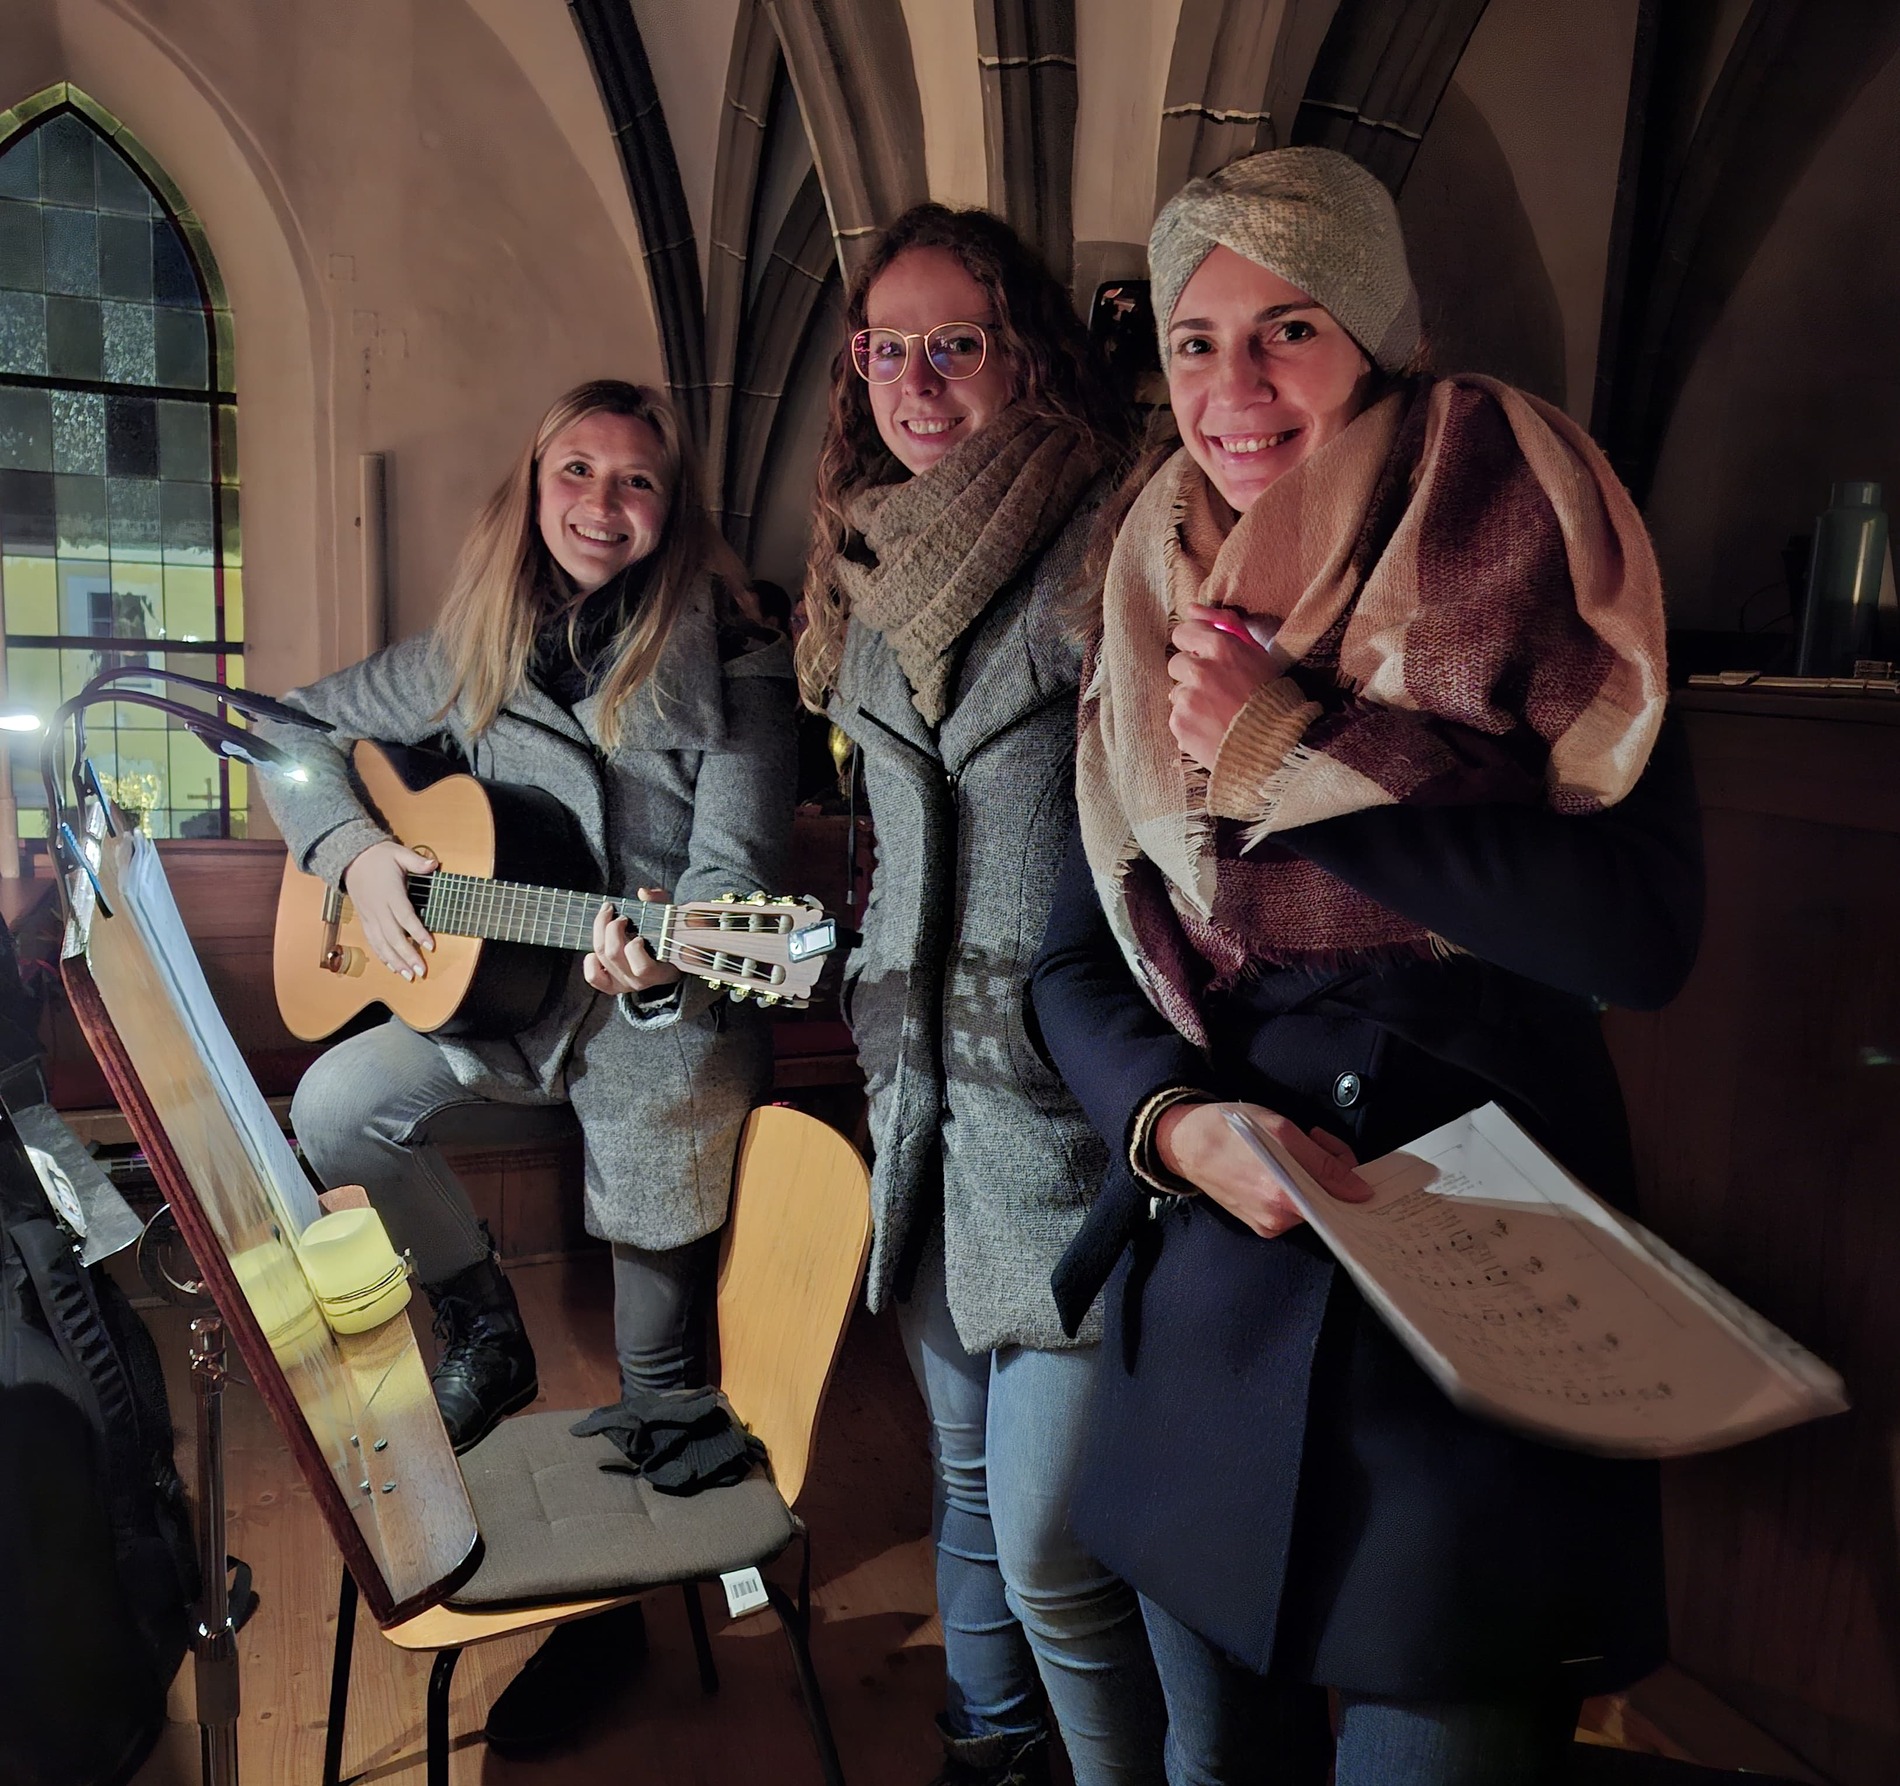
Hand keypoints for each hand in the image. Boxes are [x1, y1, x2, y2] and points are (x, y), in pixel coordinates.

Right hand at [343, 840, 436, 978]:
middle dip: (407, 955)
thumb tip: (434, 864)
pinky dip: (382, 956)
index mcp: (389, 893)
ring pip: (381, 943)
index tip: (430, 946)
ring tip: (408, 976)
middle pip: (393, 936)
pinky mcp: (364, 920)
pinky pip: (373, 941)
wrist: (351, 858)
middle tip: (421, 971)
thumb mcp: (398, 853)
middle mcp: (378, 908)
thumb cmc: (378, 856)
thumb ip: (416, 861)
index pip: (405, 916)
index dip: (417, 932)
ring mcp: (369, 916)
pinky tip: (393, 967)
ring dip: (395, 961)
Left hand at [584, 888, 682, 995]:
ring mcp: (623, 984)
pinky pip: (593, 977)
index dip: (634, 947)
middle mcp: (640, 982)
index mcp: (659, 972)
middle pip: (613, 954)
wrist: (667, 964)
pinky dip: (590, 961)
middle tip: (620, 916)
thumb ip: (661, 903)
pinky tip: (596, 948)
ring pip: (601, 957)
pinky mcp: (611, 986)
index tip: (639, 932)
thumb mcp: (670, 921)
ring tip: (608, 918)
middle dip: (612, 928)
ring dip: (600, 932)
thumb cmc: (669, 939)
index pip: (642, 967)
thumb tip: (643, 892)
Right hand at [1154, 1099, 1368, 1237]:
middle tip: (1306, 1139)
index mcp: (1285, 1198)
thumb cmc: (1228, 1129)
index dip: (1342, 1163)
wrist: (1182, 1143)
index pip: (1342, 1192)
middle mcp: (1278, 1221)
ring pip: (1310, 1203)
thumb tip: (1360, 1191)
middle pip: (1328, 1199)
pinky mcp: (1258, 1226)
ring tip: (1284, 1149)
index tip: (1322, 1140)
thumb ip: (1323, 1162)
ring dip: (1308, 1177)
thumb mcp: (1280, 1130)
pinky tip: (1274, 1166)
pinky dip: (1292, 1188)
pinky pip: (1291, 1209)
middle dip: (1325, 1168)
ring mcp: (1267, 1227)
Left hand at [1167, 606, 1283, 772]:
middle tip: (1217, 691)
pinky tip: (1213, 728)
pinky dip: (1190, 722)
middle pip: (1177, 664)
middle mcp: (1201, 669)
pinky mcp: (1181, 723)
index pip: (1184, 633)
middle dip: (1192, 675)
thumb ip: (1225, 625)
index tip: (1202, 657)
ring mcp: (1188, 698)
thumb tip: (1191, 607)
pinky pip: (1176, 716)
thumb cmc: (1272, 697)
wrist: (1277, 746)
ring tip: (1219, 713)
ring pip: (1177, 692)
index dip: (1193, 646)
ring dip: (1192, 700)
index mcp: (1221, 647)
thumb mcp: (1257, 653)